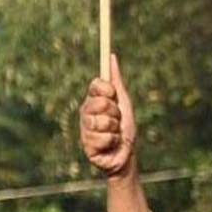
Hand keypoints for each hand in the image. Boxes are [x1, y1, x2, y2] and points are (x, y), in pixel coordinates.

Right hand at [80, 54, 136, 177]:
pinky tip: (111, 145)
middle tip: (117, 121)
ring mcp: (85, 129)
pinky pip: (104, 137)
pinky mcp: (86, 145)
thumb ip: (117, 82)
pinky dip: (113, 142)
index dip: (107, 90)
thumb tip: (112, 56)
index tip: (113, 96)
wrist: (126, 155)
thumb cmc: (125, 129)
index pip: (96, 85)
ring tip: (115, 134)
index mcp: (93, 102)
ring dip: (115, 129)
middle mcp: (86, 114)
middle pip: (100, 103)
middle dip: (115, 113)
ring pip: (102, 121)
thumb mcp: (124, 103)